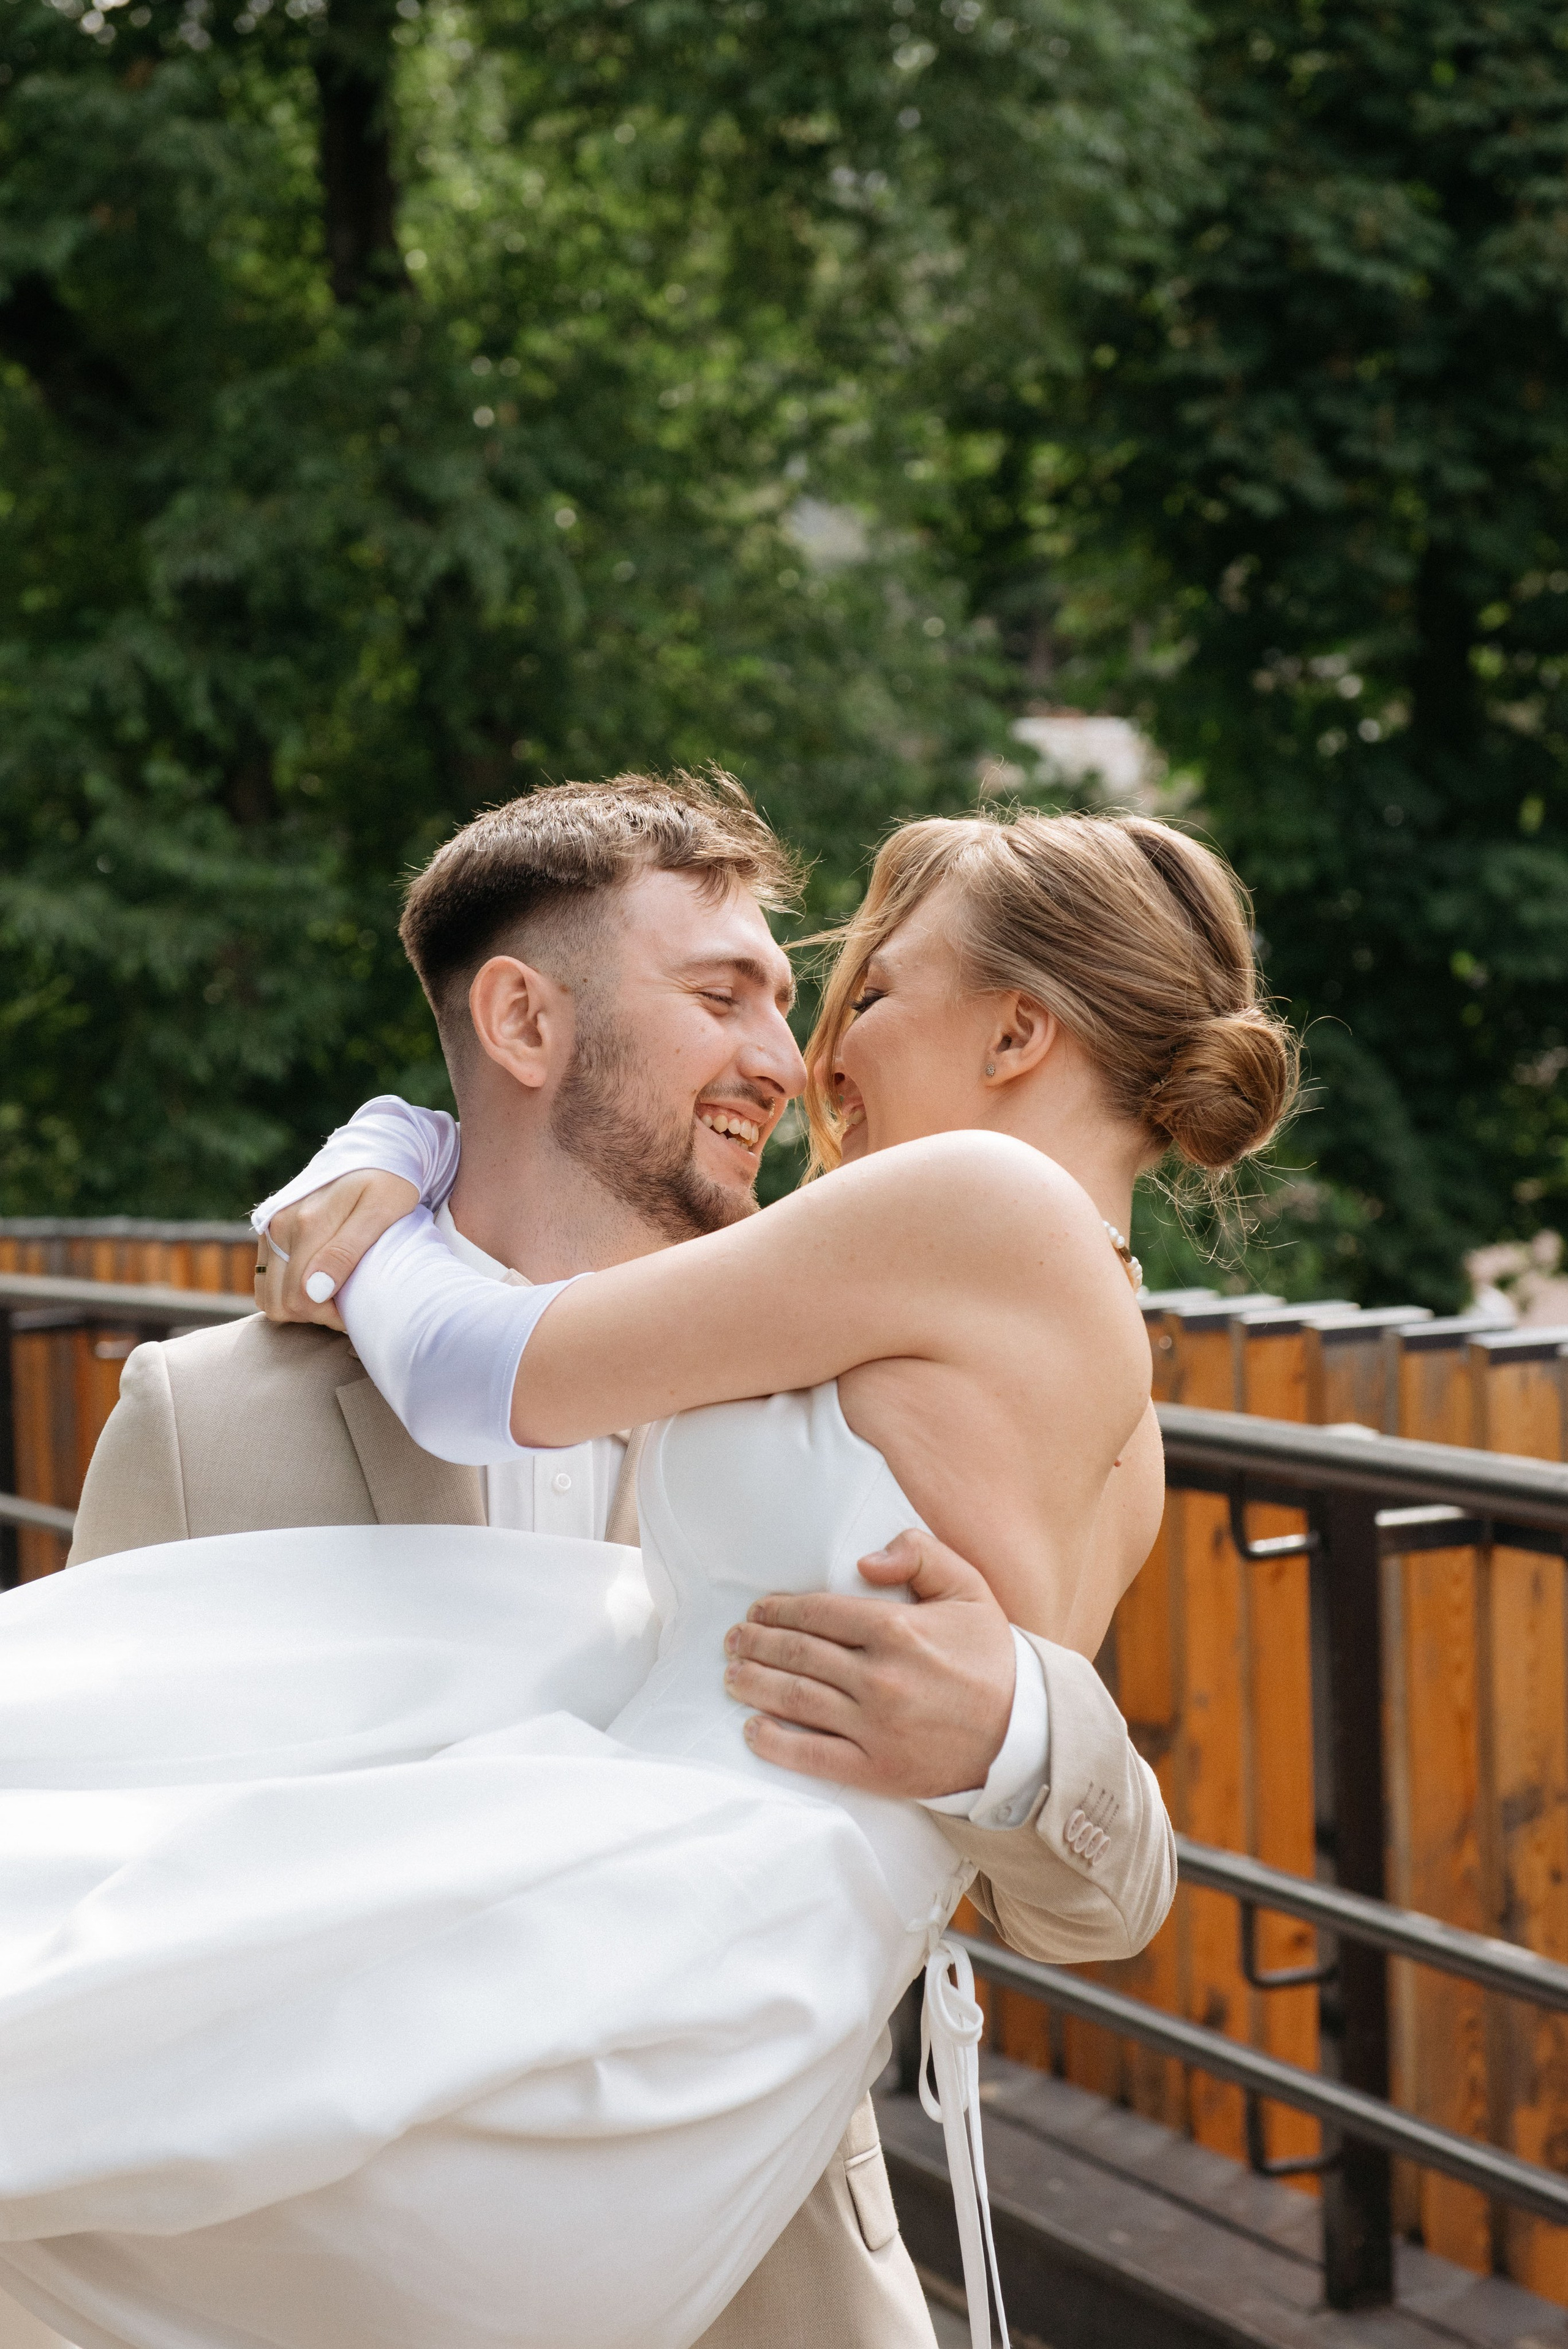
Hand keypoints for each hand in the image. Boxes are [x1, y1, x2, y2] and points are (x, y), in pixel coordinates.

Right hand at [254, 1170, 419, 1330]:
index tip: (357, 1311)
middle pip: (281, 1302)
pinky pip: (265, 1280)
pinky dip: (285, 1291)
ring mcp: (269, 1227)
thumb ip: (347, 1250)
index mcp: (307, 1223)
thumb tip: (314, 1290)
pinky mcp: (268, 1230)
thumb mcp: (381, 1211)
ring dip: (297, 1306)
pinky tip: (316, 1284)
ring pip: (267, 1296)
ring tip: (333, 1295)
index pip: (302, 1298)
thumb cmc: (389, 1182)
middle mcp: (279, 1225)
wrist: (375, 1149)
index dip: (331, 1316)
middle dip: (315, 1314)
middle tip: (348, 1305)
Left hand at [722, 1529, 1016, 1798]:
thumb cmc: (989, 1658)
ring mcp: (876, 1726)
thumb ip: (919, 1555)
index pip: (819, 1613)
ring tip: (732, 1675)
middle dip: (757, 1643)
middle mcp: (880, 1677)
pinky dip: (775, 1743)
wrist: (1023, 1734)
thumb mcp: (968, 1589)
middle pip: (798, 1654)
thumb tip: (864, 1562)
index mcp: (897, 1630)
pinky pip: (812, 1755)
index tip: (758, 1609)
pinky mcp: (877, 1768)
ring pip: (796, 1699)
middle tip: (733, 1639)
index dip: (780, 1609)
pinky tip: (752, 1729)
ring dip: (754, 1684)